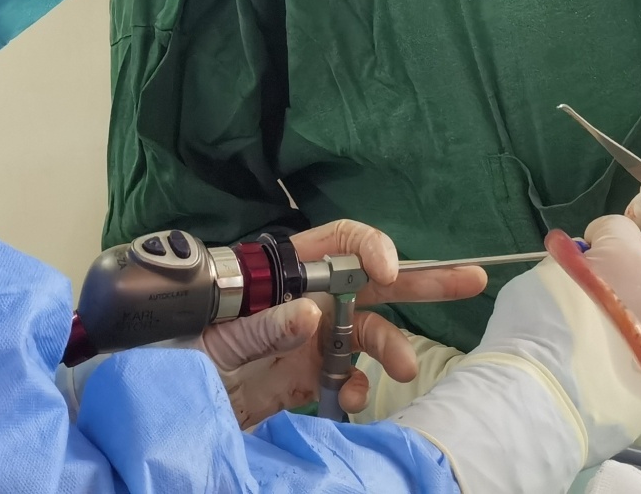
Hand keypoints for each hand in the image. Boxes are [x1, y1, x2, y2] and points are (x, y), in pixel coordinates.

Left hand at [198, 218, 484, 428]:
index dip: (370, 247)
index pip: (340, 241)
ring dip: (394, 348)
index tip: (388, 271)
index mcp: (287, 269)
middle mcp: (311, 298)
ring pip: (372, 335)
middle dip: (424, 280)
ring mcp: (316, 338)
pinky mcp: (313, 376)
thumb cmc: (182, 343)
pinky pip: (351, 378)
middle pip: (374, 282)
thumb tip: (310, 313)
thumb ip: (263, 323)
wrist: (167, 396)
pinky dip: (360, 388)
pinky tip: (352, 398)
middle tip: (473, 277)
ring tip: (405, 369)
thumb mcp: (216, 331)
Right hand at [389, 216, 640, 493]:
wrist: (550, 396)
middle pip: (640, 267)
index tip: (572, 265)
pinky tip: (610, 366)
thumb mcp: (543, 275)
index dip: (591, 244)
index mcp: (627, 254)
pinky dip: (635, 347)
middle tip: (584, 306)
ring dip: (630, 314)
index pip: (615, 227)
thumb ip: (569, 264)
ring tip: (597, 344)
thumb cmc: (538, 327)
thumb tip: (581, 270)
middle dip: (616, 278)